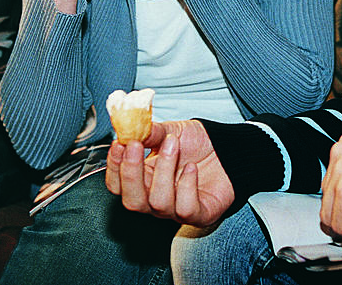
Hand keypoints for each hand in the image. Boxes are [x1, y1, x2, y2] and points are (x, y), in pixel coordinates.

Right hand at [105, 119, 233, 225]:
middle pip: (132, 201)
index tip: (119, 143)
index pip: (117, 184)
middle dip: (131, 173)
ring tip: (173, 144)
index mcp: (144, 180)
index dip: (114, 167)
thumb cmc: (198, 144)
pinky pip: (185, 208)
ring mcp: (176, 210)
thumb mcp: (170, 130)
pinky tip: (191, 168)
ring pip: (158, 202)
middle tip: (136, 145)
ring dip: (163, 170)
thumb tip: (128, 126)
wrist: (227, 148)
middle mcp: (156, 198)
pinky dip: (186, 185)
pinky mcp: (199, 214)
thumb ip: (148, 132)